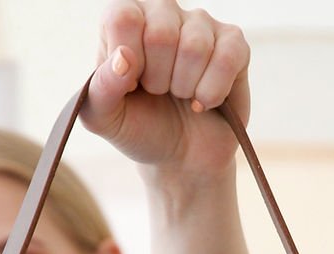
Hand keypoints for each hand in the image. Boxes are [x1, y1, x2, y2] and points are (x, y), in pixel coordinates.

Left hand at [83, 0, 250, 176]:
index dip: (130, 62)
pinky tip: (204, 100)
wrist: (179, 159)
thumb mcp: (105, 119)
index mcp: (124, 18)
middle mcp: (162, 11)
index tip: (132, 84)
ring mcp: (200, 24)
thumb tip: (124, 59)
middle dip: (158, 80)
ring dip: (185, 88)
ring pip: (194, 47)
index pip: (124, 18)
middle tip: (158, 92)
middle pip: (161, 33)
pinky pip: (227, 58)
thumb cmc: (140, 129)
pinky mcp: (233, 44)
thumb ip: (100, 90)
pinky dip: (212, 92)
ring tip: (181, 96)